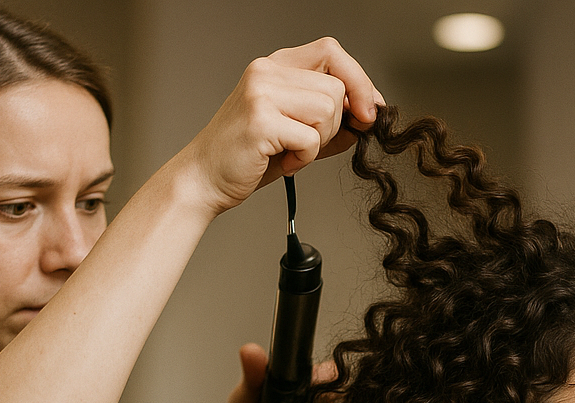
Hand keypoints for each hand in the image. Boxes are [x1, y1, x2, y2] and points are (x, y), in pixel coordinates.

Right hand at [179, 38, 382, 215]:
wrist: (204, 179)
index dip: (359, 80)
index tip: (368, 110)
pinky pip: (311, 139)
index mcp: (275, 65)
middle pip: (336, 87)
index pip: (332, 52)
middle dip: (336, 124)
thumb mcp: (296, 131)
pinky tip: (285, 162)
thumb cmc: (248, 156)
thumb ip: (332, 119)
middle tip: (309, 143)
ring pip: (328, 111)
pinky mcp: (260, 120)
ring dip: (319, 142)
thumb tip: (370, 114)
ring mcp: (261, 93)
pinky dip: (305, 158)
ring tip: (291, 151)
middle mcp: (266, 71)